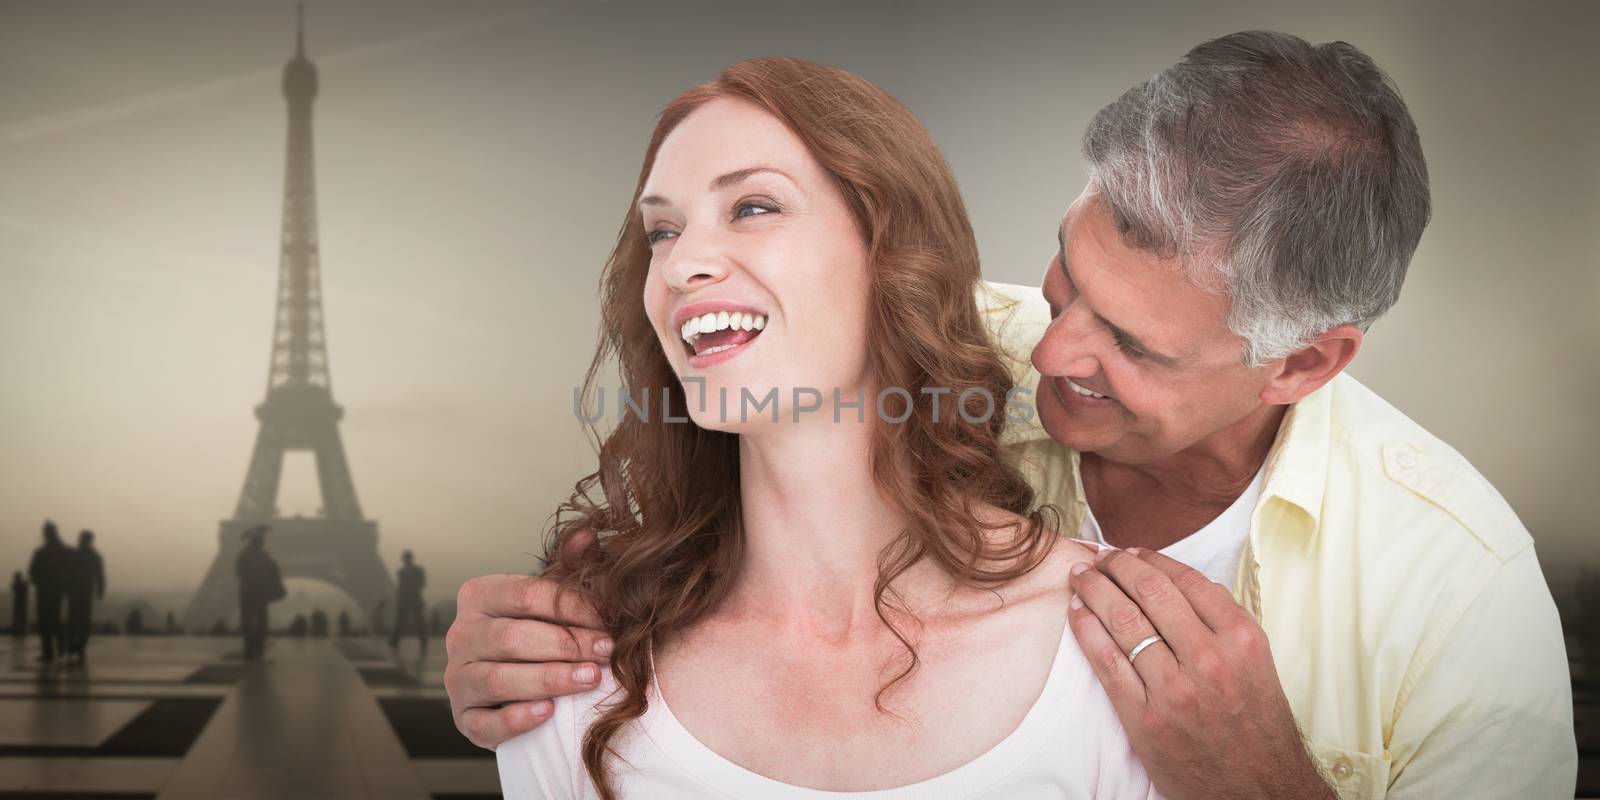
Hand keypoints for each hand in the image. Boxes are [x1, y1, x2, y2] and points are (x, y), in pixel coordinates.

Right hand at [445, 530, 610, 748]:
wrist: (515, 684)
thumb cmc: (537, 631)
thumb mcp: (552, 598)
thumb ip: (570, 567)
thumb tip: (587, 535)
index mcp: (478, 596)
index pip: (526, 595)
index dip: (571, 607)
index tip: (607, 621)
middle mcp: (460, 635)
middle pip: (512, 638)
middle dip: (566, 645)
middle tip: (606, 652)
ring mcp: (457, 679)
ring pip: (499, 679)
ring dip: (550, 679)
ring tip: (590, 679)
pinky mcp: (463, 719)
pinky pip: (485, 722)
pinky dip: (516, 718)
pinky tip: (549, 713)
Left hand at [1068, 548, 1333, 799]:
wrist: (1259, 789)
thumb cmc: (1255, 725)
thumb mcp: (1256, 663)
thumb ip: (1222, 622)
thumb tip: (1175, 580)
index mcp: (1242, 639)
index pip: (1186, 580)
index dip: (1151, 559)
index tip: (1132, 551)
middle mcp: (1210, 659)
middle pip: (1150, 592)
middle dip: (1117, 565)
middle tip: (1099, 556)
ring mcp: (1175, 689)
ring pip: (1123, 620)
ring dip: (1094, 589)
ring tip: (1080, 576)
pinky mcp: (1146, 718)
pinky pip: (1106, 661)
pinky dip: (1086, 630)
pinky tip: (1076, 612)